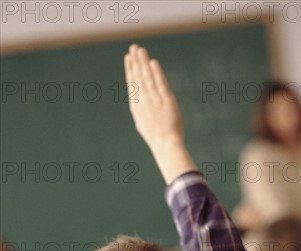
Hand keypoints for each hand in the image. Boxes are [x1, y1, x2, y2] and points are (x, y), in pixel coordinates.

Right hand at [124, 44, 196, 183]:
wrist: (165, 145)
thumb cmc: (157, 139)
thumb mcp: (144, 124)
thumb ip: (142, 110)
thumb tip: (140, 101)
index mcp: (136, 107)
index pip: (132, 84)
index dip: (130, 69)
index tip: (128, 58)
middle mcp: (143, 101)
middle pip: (138, 77)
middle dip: (135, 61)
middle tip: (133, 47)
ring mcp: (154, 100)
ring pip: (147, 77)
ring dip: (143, 62)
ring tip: (140, 49)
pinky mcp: (166, 100)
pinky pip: (160, 82)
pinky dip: (156, 71)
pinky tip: (153, 62)